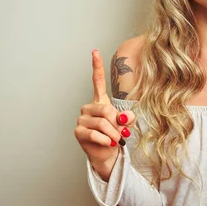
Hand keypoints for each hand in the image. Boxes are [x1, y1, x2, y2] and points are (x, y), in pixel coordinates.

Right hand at [74, 49, 136, 180]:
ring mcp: (82, 119)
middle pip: (106, 110)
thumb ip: (128, 117)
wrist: (107, 154)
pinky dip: (105, 140)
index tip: (95, 51)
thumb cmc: (115, 136)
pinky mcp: (78, 131)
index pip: (97, 80)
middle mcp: (88, 107)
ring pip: (102, 123)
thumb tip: (123, 117)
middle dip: (117, 124)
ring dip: (113, 134)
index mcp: (100, 101)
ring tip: (115, 140)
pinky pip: (95, 134)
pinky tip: (108, 143)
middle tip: (121, 134)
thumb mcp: (126, 124)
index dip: (96, 66)